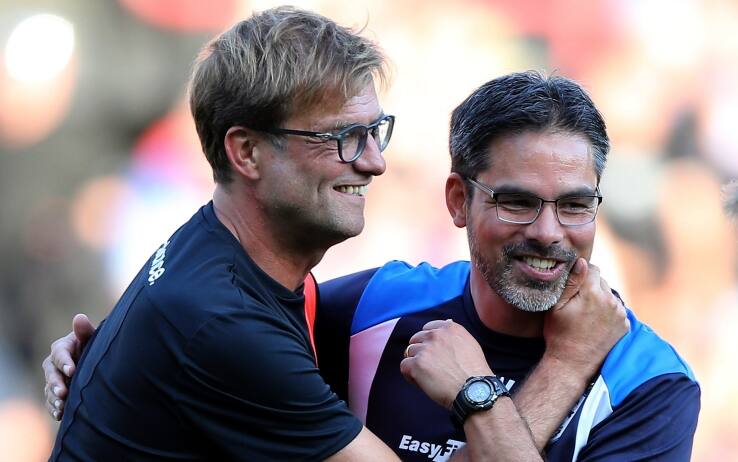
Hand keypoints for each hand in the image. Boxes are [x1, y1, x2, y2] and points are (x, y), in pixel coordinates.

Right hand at [42, 313, 95, 419]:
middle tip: (63, 393)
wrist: (97, 361)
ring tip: (62, 406)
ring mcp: (53, 379)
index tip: (72, 370)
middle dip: (56, 384)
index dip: (64, 362)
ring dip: (54, 398)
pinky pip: (51, 402)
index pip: (59, 354)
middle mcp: (53, 364)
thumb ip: (85, 331)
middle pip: (51, 374)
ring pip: (49, 389)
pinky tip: (59, 414)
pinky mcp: (56, 393)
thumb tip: (79, 318)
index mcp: (61, 348)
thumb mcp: (92, 337)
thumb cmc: (95, 345)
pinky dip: (54, 408)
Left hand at [400, 320, 492, 409]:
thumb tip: (447, 321)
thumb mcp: (469, 344)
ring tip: (430, 377)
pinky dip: (410, 376)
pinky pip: (404, 366)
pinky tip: (423, 383)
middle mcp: (436, 335)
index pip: (428, 328)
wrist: (475, 391)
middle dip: (420, 352)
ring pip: (409, 353)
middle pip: (416, 340)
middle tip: (432, 368)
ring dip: (416, 364)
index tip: (435, 354)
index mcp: (449, 328)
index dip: (428, 342)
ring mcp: (425, 349)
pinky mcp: (417, 364)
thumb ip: (454, 334)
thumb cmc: (474, 373)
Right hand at [543, 258, 628, 377]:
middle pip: (601, 281)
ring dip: (599, 299)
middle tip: (577, 303)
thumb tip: (582, 261)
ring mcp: (620, 314)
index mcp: (593, 293)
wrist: (573, 363)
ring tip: (585, 314)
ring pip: (609, 295)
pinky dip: (607, 312)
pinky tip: (595, 323)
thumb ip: (571, 281)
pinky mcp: (625, 325)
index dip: (580, 274)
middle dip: (590, 286)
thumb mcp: (557, 306)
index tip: (572, 286)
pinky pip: (615, 309)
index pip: (592, 268)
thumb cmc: (559, 334)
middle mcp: (611, 301)